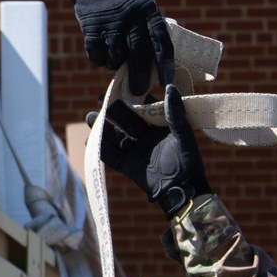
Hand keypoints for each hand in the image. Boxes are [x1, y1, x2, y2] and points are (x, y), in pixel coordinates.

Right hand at [32, 0, 174, 93]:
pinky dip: (99, 60)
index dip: (164, 63)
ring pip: (116, 56)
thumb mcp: (142, 2)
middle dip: (139, 75)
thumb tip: (156, 58)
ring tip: (116, 65)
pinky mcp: (90, 26)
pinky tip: (101, 57)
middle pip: (138, 53)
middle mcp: (131, 17)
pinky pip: (96, 53)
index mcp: (148, 10)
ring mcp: (110, 22)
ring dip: (116, 66)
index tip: (166, 80)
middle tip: (139, 90)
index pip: (161, 41)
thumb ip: (148, 25)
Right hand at [87, 85, 208, 218]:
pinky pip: (111, 156)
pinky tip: (89, 142)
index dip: (131, 97)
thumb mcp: (182, 134)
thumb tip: (170, 86)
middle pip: (125, 120)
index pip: (143, 107)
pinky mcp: (128, 166)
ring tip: (89, 118)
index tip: (119, 87)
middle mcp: (146, 135)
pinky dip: (100, 150)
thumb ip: (175, 112)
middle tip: (98, 100)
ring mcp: (136, 150)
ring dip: (102, 128)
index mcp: (160, 125)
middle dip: (111, 110)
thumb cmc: (188, 161)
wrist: (182, 190)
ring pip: (115, 136)